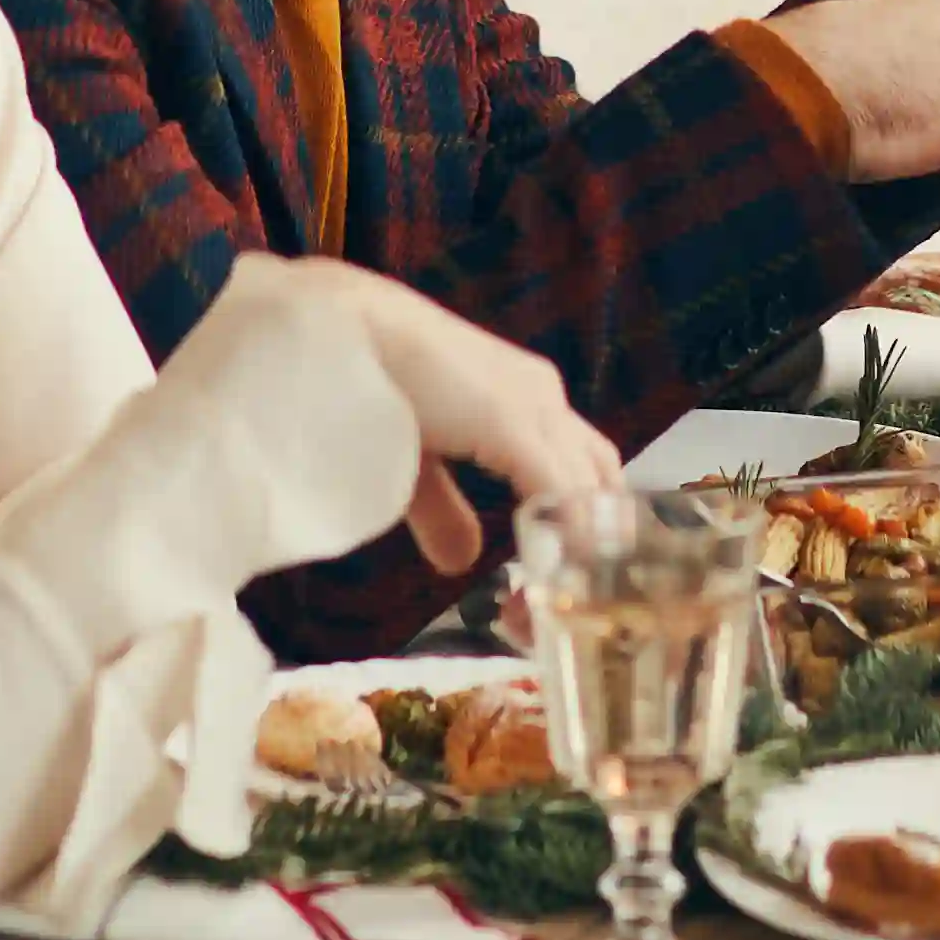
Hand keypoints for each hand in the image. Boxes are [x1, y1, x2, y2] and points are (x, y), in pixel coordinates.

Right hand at [241, 259, 616, 572]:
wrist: (339, 333)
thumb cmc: (368, 383)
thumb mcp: (413, 462)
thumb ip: (444, 509)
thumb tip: (461, 563)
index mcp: (526, 398)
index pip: (585, 467)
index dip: (584, 525)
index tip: (569, 581)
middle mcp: (542, 395)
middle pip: (600, 478)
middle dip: (596, 543)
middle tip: (575, 606)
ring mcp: (533, 403)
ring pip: (587, 488)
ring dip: (580, 552)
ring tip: (560, 607)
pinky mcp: (510, 419)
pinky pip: (558, 488)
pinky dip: (562, 537)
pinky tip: (552, 578)